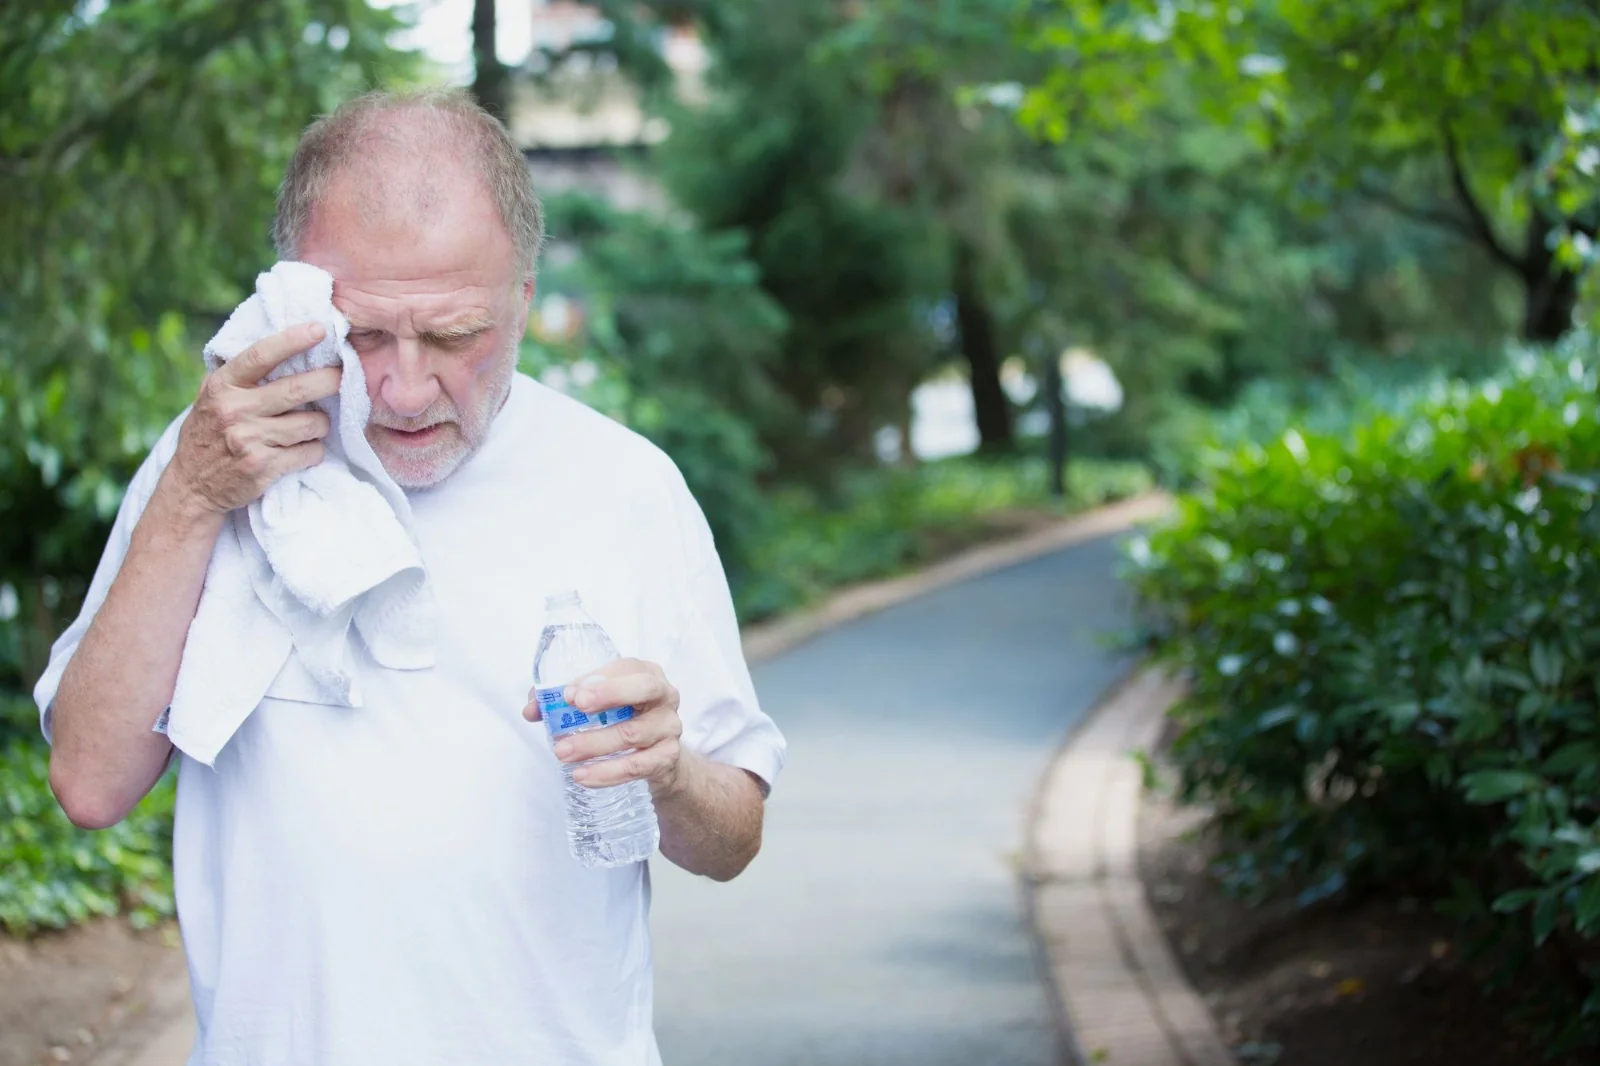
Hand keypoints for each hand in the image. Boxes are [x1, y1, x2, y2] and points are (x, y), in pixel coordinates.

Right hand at [167, 322, 340, 516]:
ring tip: (312, 426)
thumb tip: (280, 345)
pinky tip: (303, 450)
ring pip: (311, 423)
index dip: (293, 340)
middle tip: (342, 377)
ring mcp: (249, 439)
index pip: (261, 355)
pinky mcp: (264, 466)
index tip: (319, 329)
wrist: (192, 486)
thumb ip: (238, 375)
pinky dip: (314, 451)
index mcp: (223, 386)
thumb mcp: (211, 398)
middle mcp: (235, 410)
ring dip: (321, 425)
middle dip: (329, 381)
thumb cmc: (209, 434)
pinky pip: (310, 452)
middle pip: (297, 389)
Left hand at [523, 658, 684, 794]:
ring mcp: (669, 727)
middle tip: (575, 706)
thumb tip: (532, 709)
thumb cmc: (624, 719)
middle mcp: (665, 696)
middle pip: (644, 689)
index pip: (626, 668)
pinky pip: (636, 766)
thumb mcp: (600, 704)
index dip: (599, 680)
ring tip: (563, 753)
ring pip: (632, 734)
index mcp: (646, 673)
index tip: (569, 694)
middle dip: (609, 694)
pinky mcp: (667, 758)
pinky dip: (607, 772)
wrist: (658, 758)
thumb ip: (563, 702)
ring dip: (593, 744)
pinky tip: (583, 776)